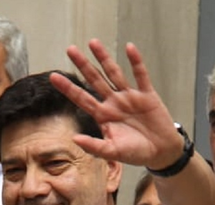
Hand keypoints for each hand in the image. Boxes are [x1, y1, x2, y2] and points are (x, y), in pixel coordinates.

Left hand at [51, 40, 183, 169]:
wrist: (161, 152)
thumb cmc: (136, 153)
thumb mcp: (113, 152)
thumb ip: (94, 146)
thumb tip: (74, 139)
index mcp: (103, 115)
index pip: (81, 98)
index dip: (68, 87)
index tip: (53, 76)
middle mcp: (113, 102)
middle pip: (94, 80)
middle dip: (83, 65)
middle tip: (70, 49)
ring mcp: (130, 97)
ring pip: (114, 73)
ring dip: (104, 58)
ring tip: (93, 42)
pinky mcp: (147, 94)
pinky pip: (140, 75)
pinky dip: (136, 62)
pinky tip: (129, 48)